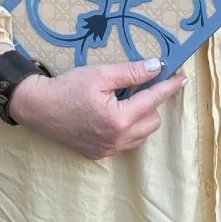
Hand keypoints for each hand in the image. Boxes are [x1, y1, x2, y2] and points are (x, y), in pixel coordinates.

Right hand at [9, 57, 186, 159]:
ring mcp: (107, 150)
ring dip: (141, 117)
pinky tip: (114, 114)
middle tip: (137, 86)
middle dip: (151, 102)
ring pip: (141, 135)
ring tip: (124, 100)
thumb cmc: (68, 87)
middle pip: (153, 121)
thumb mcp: (101, 74)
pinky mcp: (98, 154)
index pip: (153, 100)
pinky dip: (128, 128)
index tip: (182, 78)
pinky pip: (126, 143)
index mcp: (119, 119)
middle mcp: (116, 140)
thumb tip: (157, 66)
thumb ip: (132, 72)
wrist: (38, 108)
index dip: (169, 87)